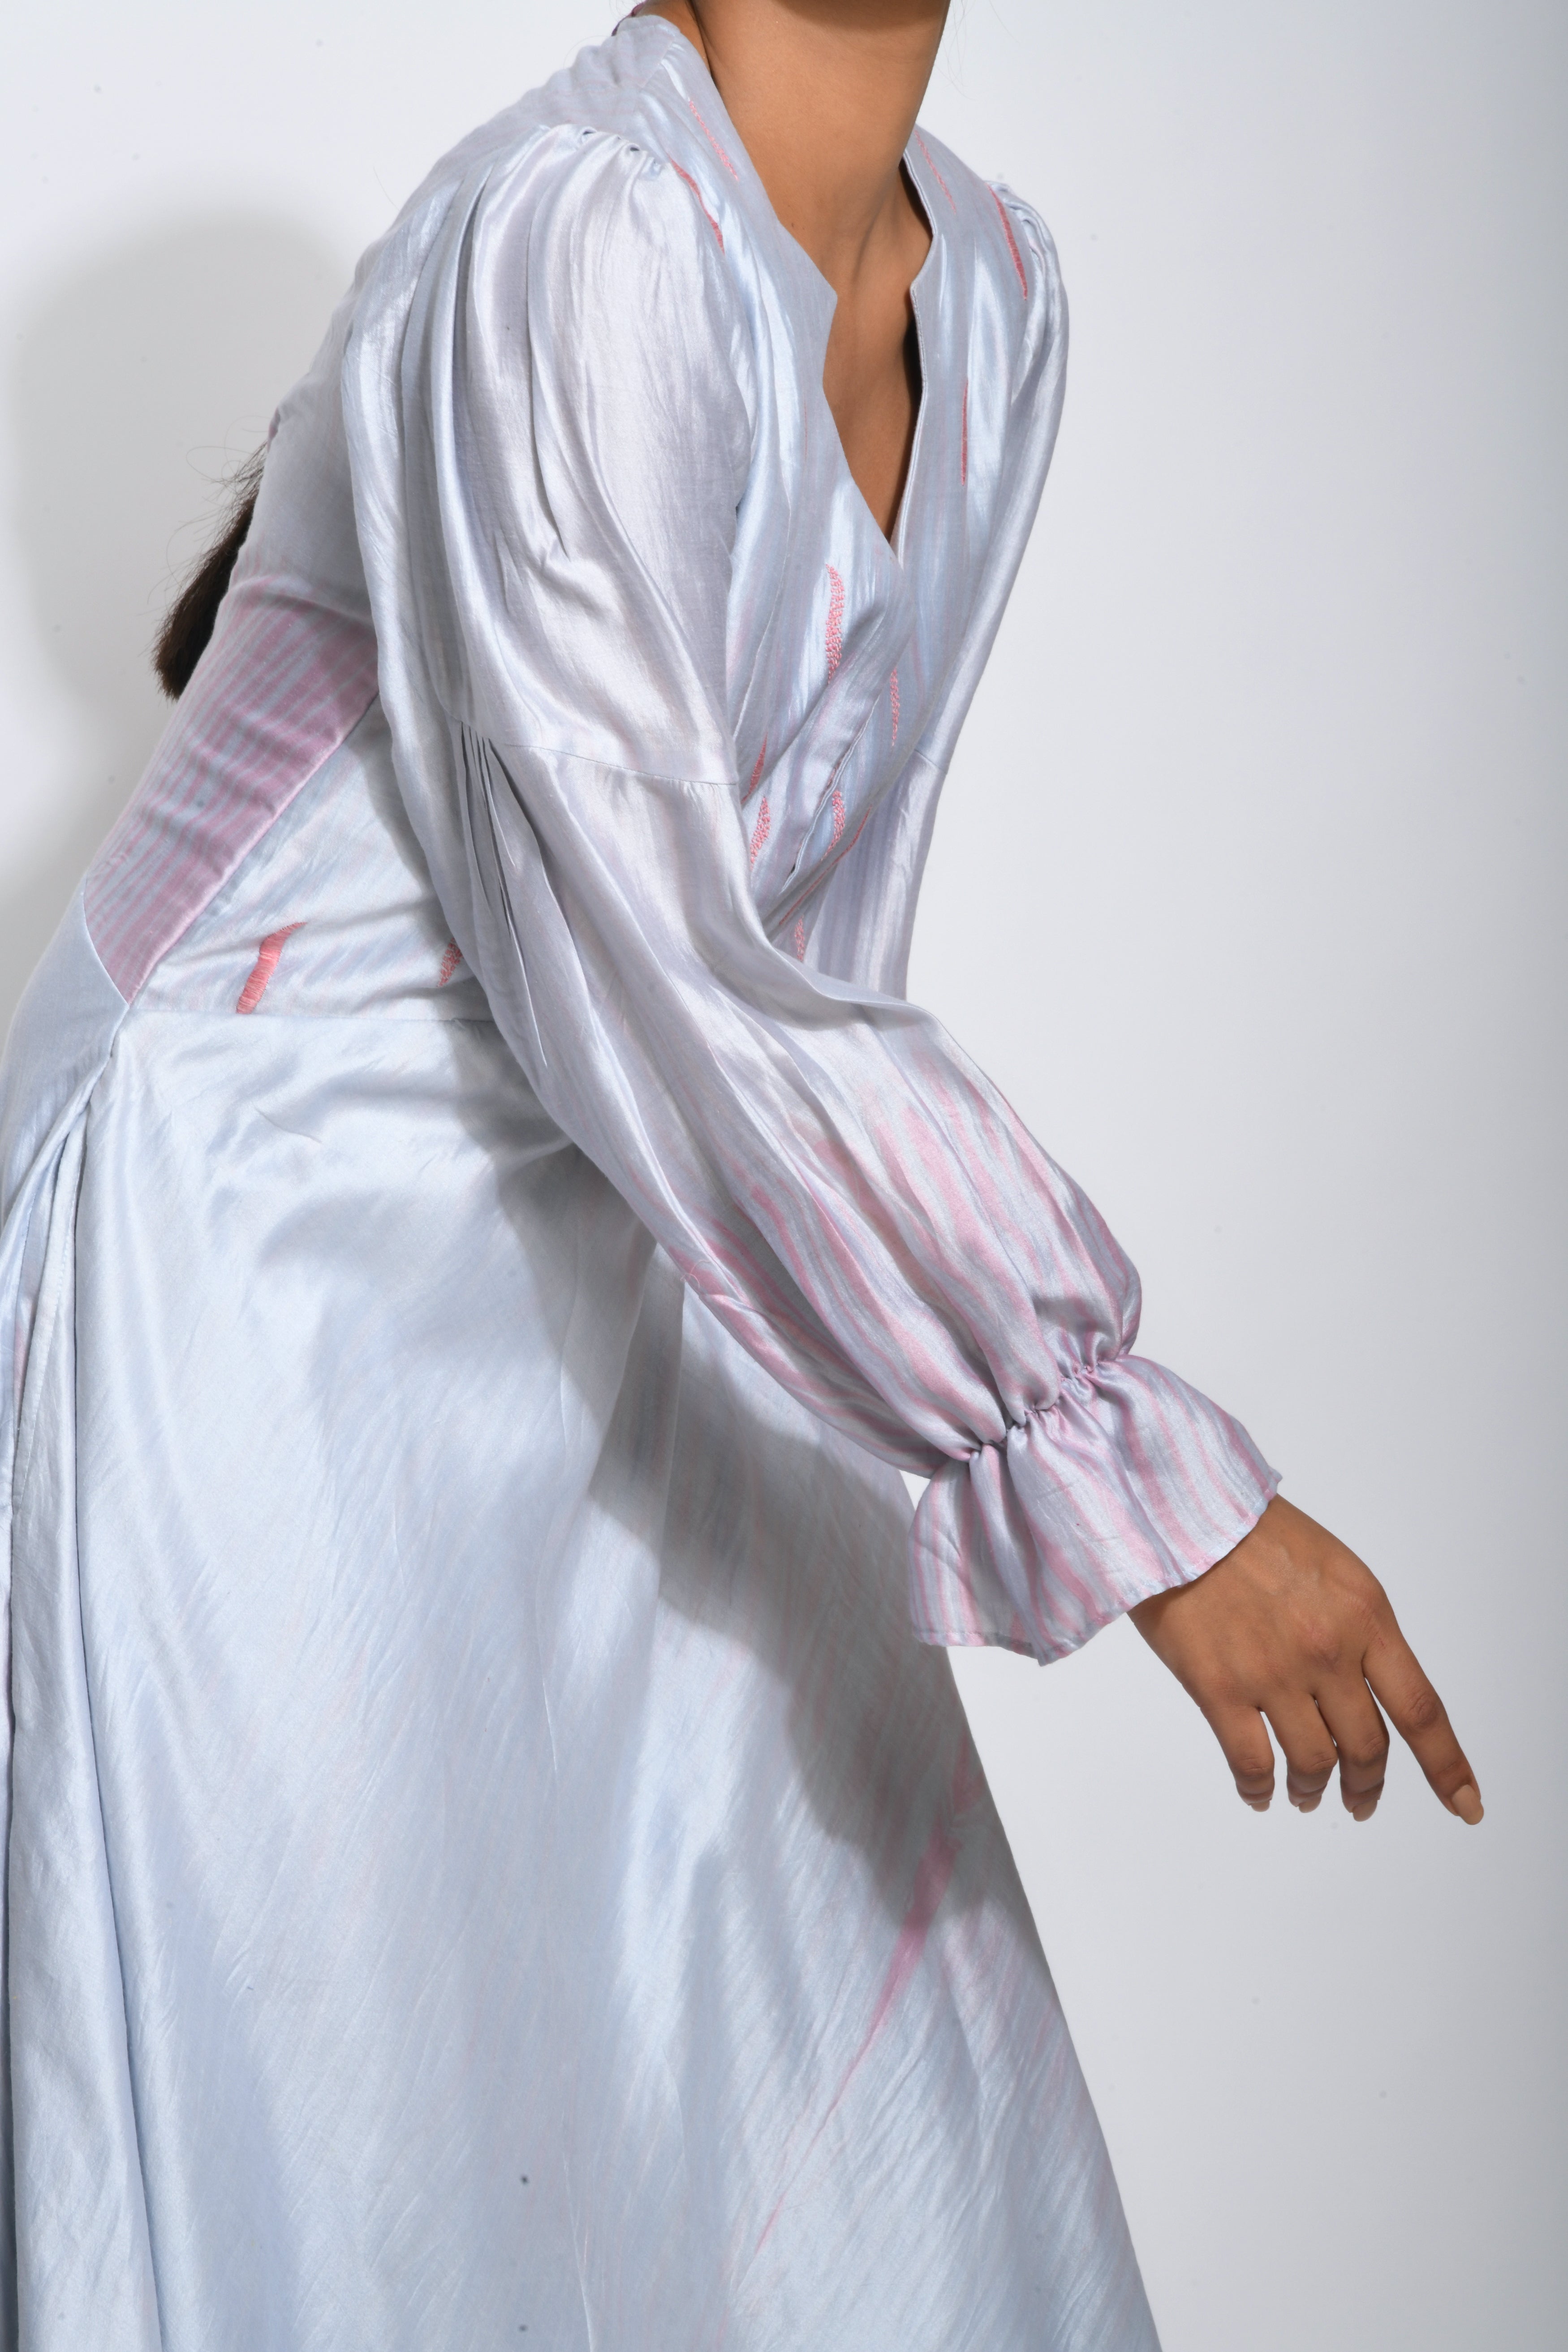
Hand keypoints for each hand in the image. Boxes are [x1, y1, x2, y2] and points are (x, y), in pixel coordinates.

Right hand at [1128, 1495, 1481, 1822]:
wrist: (1180, 1512)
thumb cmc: (1253, 1533)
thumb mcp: (1335, 1571)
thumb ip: (1361, 1630)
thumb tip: (1368, 1690)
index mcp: (1365, 1616)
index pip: (1420, 1710)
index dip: (1447, 1767)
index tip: (1466, 1804)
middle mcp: (1327, 1650)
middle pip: (1367, 1748)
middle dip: (1368, 1785)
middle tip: (1361, 1800)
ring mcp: (1272, 1673)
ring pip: (1313, 1764)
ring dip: (1315, 1790)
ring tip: (1307, 1795)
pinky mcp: (1219, 1688)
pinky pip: (1252, 1764)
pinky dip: (1261, 1790)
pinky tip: (1261, 1793)